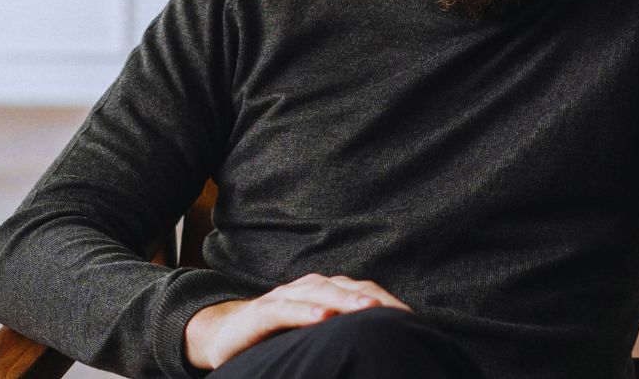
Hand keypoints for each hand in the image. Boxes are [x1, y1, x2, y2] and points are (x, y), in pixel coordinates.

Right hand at [183, 272, 412, 369]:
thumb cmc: (279, 336)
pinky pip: (285, 308)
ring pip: (321, 293)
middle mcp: (310, 287)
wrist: (226, 333)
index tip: (412, 318)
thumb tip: (380, 350)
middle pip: (348, 288)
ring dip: (345, 300)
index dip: (387, 302)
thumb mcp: (315, 335)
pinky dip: (305, 311)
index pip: (364, 291)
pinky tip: (321, 317)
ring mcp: (285, 297)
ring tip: (367, 309)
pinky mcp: (262, 311)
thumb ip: (343, 335)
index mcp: (327, 291)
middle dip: (374, 298)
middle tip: (400, 313)